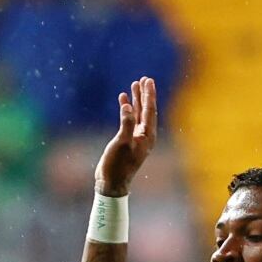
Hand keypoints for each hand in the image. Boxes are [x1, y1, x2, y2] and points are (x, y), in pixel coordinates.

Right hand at [95, 76, 157, 197]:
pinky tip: (123, 100)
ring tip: (134, 85)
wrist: (112, 182)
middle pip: (147, 110)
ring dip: (137, 100)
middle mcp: (145, 136)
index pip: (150, 111)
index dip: (149, 95)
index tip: (148, 81)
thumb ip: (126, 124)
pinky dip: (127, 109)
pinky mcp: (127, 139)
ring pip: (138, 114)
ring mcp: (136, 137)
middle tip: (145, 79)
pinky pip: (129, 120)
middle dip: (145, 94)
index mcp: (147, 137)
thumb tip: (128, 106)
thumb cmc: (117, 165)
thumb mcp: (122, 143)